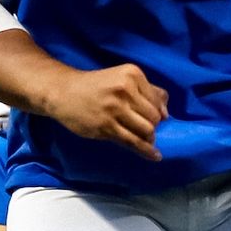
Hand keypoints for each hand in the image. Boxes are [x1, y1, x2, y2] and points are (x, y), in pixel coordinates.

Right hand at [48, 64, 167, 161]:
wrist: (64, 92)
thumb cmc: (96, 86)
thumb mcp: (122, 78)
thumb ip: (146, 90)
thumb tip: (166, 113)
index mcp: (132, 74)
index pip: (158, 99)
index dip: (159, 111)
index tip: (158, 118)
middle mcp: (125, 90)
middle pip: (154, 116)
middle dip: (154, 125)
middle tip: (146, 128)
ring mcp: (115, 109)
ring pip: (146, 129)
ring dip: (149, 137)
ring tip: (145, 139)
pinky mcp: (106, 126)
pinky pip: (132, 141)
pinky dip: (146, 150)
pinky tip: (154, 156)